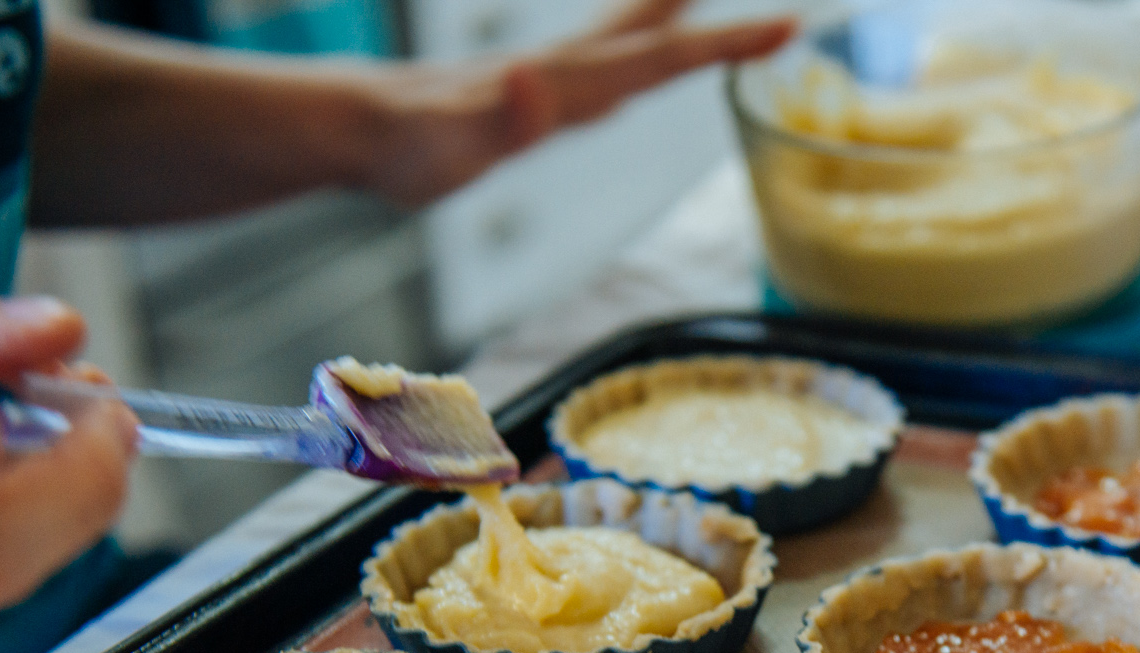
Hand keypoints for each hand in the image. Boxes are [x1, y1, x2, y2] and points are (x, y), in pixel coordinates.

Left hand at [365, 0, 796, 207]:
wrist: (355, 126)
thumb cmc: (404, 151)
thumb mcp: (451, 147)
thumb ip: (497, 118)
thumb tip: (534, 78)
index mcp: (566, 89)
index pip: (660, 63)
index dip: (723, 46)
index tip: (785, 27)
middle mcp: (564, 76)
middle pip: (655, 44)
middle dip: (717, 34)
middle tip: (780, 20)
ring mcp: (548, 81)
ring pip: (626, 43)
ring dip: (670, 22)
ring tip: (701, 1)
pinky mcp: (530, 94)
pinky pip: (600, 63)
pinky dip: (632, 44)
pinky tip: (635, 57)